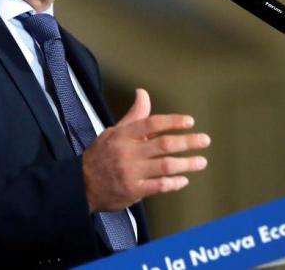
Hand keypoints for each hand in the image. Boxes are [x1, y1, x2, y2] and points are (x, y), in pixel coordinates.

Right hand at [82, 88, 209, 211]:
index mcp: (123, 135)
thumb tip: (143, 93)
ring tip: (201, 161)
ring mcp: (131, 172)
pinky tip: (184, 179)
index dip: (172, 121)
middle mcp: (128, 152)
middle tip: (204, 140)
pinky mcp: (133, 191)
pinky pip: (158, 186)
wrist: (81, 184)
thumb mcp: (114, 131)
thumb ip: (134, 115)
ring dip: (186, 164)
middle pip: (163, 145)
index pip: (151, 123)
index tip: (189, 121)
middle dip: (187, 142)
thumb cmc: (101, 155)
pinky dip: (173, 183)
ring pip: (164, 166)